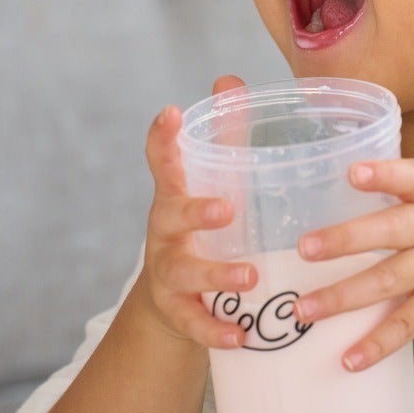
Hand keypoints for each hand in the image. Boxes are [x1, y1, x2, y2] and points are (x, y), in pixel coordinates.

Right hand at [137, 75, 258, 349]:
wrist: (173, 297)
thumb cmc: (201, 226)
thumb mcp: (214, 180)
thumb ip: (225, 134)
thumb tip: (229, 78)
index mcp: (176, 196)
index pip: (164, 163)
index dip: (162, 138)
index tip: (170, 113)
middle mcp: (166, 233)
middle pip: (172, 219)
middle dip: (196, 212)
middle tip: (227, 208)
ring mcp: (169, 273)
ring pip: (186, 273)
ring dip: (217, 274)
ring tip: (250, 276)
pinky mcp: (179, 311)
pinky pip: (195, 322)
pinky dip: (216, 329)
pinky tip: (240, 334)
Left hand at [293, 95, 413, 371]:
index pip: (413, 178)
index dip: (384, 174)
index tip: (353, 172)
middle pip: (391, 231)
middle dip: (347, 239)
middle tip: (305, 247)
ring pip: (390, 281)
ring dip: (346, 295)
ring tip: (304, 309)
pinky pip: (409, 323)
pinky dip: (380, 342)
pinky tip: (349, 357)